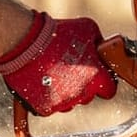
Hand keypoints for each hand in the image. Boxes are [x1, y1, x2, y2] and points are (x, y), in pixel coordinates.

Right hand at [0, 12, 116, 115]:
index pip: (109, 90)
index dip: (105, 84)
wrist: (27, 44)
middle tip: (70, 71)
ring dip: (65, 93)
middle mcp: (82, 93)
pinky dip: (48, 97)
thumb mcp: (88, 28)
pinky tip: (42, 81)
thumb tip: (103, 48)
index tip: (98, 79)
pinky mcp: (45, 108)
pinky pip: (51, 106)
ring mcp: (63, 103)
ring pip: (70, 103)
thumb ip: (99, 42)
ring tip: (54, 74)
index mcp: (96, 76)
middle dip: (83, 86)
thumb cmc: (58, 33)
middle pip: (88, 97)